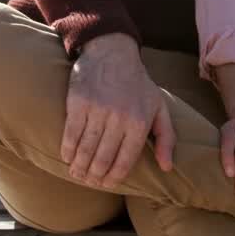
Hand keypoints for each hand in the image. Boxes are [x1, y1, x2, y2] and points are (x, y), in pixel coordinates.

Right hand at [61, 33, 174, 188]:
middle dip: (95, 176)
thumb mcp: (159, 107)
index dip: (114, 178)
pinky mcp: (78, 103)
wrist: (112, 52)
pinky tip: (67, 157)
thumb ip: (166, 137)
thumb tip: (167, 167)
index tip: (107, 184)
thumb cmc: (137, 83)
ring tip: (77, 173)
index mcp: (139, 122)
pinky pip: (71, 135)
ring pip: (85, 150)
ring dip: (79, 167)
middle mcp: (119, 118)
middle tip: (90, 181)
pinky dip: (67, 150)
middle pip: (102, 159)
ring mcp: (97, 110)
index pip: (125, 161)